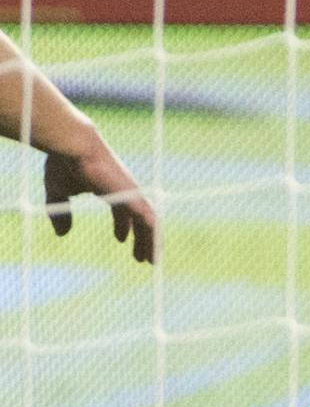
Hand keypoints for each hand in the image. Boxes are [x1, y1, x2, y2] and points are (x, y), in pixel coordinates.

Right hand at [44, 134, 156, 263]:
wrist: (74, 145)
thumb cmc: (65, 163)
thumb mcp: (58, 191)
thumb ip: (60, 211)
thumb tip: (62, 234)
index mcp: (111, 188)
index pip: (123, 211)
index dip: (123, 226)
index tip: (121, 239)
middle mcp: (126, 191)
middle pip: (140, 220)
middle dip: (142, 238)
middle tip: (143, 257)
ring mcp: (131, 194)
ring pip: (148, 223)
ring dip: (151, 242)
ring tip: (152, 261)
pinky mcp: (133, 197)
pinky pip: (149, 221)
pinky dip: (153, 236)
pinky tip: (154, 250)